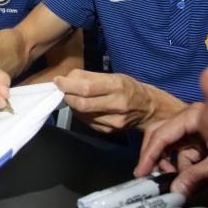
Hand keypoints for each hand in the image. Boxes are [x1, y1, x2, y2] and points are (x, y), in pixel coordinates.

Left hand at [53, 69, 184, 132]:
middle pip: (82, 104)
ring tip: (75, 96)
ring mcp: (114, 121)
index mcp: (118, 86)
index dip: (68, 85)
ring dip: (73, 104)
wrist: (149, 109)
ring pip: (82, 114)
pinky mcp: (109, 131)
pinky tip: (84, 107)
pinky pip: (87, 122)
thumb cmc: (129, 88)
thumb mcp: (113, 76)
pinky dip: (80, 113)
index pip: (87, 88)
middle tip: (63, 90)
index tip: (58, 81)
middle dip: (67, 96)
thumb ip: (89, 76)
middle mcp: (117, 105)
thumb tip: (66, 78)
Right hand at [134, 102, 207, 196]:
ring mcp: (197, 125)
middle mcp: (192, 117)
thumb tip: (176, 192)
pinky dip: (186, 164)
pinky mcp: (203, 134)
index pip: (162, 134)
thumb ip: (195, 177)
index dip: (149, 154)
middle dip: (155, 156)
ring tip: (181, 181)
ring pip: (174, 144)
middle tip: (149, 176)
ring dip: (174, 163)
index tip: (141, 172)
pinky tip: (192, 177)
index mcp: (194, 116)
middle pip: (161, 134)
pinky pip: (186, 149)